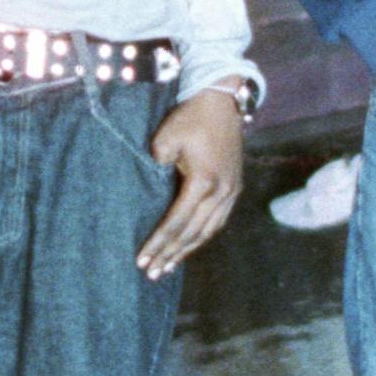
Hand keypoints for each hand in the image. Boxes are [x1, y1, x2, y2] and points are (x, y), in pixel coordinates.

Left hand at [139, 86, 247, 277]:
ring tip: (168, 267)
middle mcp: (221, 192)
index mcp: (204, 181)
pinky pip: (217, 222)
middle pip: (193, 233)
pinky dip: (202, 237)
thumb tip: (153, 185)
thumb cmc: (192, 118)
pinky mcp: (234, 188)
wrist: (222, 102)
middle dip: (171, 254)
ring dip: (187, 251)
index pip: (178, 222)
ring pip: (209, 232)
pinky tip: (189, 246)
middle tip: (152, 273)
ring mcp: (231, 192)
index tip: (142, 259)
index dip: (159, 242)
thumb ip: (157, 164)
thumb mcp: (166, 137)